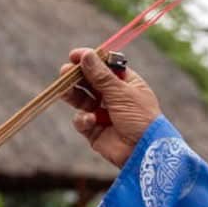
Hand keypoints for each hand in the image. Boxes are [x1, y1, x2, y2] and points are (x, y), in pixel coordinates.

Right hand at [61, 49, 161, 167]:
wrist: (144, 151)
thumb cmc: (140, 117)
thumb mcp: (121, 92)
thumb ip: (101, 75)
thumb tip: (86, 55)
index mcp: (126, 83)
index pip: (105, 67)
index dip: (91, 60)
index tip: (75, 55)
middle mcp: (114, 97)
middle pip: (90, 82)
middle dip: (77, 77)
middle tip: (64, 72)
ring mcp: (103, 114)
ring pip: (82, 100)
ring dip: (73, 95)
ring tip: (64, 90)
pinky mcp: (95, 131)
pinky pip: (82, 120)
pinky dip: (83, 119)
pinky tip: (90, 120)